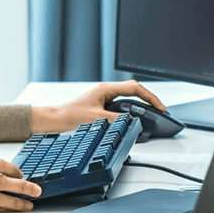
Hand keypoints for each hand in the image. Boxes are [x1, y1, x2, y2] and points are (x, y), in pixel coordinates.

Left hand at [32, 80, 165, 133]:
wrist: (53, 122)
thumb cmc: (68, 117)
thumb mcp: (97, 119)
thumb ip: (117, 120)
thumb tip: (133, 123)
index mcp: (106, 89)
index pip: (135, 89)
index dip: (150, 98)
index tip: (160, 107)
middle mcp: (106, 92)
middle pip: (134, 92)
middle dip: (149, 101)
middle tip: (160, 111)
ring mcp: (104, 100)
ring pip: (128, 100)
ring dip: (139, 108)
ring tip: (150, 116)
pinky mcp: (102, 108)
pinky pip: (121, 109)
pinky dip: (130, 115)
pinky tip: (133, 123)